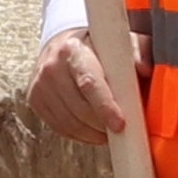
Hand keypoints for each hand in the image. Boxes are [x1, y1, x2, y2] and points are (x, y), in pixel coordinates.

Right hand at [31, 26, 134, 147]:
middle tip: (120, 129)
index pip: (89, 83)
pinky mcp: (34, 99)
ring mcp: (40, 84)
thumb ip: (138, 50)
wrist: (63, 45)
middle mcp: (52, 67)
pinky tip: (92, 130)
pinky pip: (59, 127)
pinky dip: (79, 134)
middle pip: (80, 109)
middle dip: (103, 125)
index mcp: (74, 50)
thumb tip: (143, 68)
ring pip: (69, 123)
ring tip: (108, 131)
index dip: (105, 106)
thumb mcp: (120, 42)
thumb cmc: (98, 48)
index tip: (120, 124)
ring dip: (92, 133)